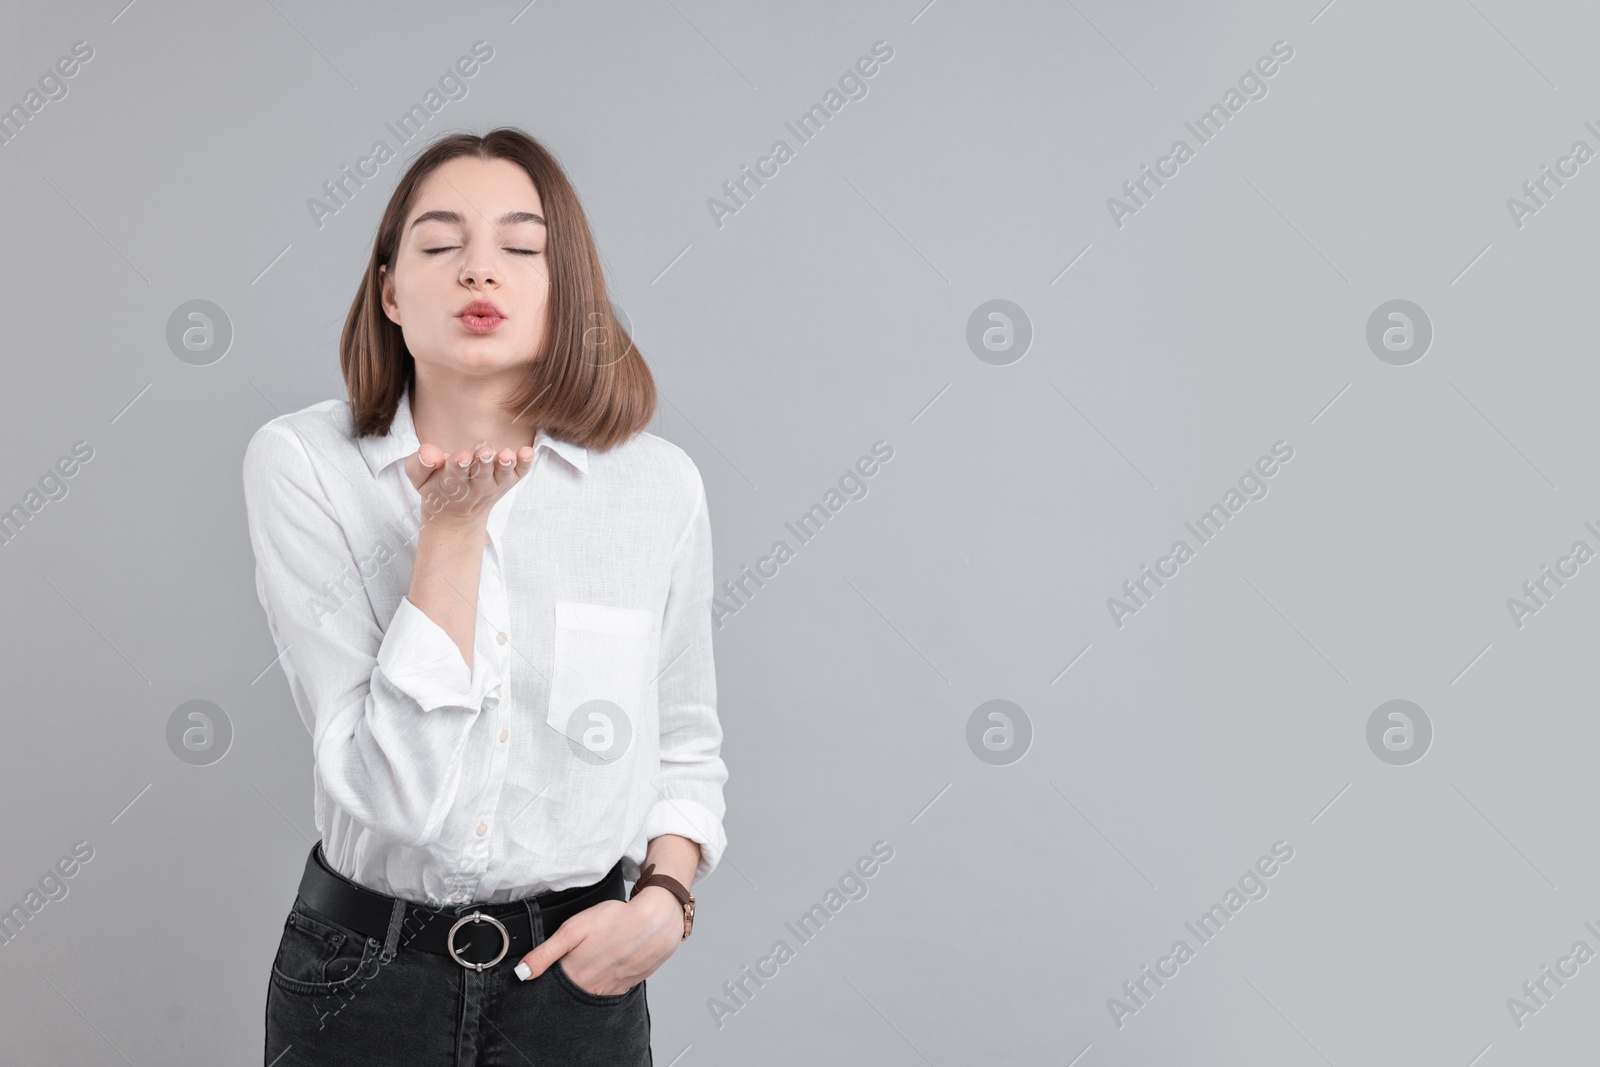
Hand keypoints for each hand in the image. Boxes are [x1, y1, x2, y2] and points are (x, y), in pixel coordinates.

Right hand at [405, 442, 535, 530]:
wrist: (458, 513)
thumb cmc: (437, 487)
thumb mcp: (419, 478)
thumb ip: (419, 463)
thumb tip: (430, 454)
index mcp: (452, 481)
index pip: (455, 473)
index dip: (459, 465)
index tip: (462, 458)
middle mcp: (477, 484)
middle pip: (482, 474)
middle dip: (483, 463)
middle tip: (485, 453)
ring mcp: (495, 483)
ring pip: (502, 475)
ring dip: (505, 465)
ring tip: (506, 456)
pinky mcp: (509, 480)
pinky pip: (520, 473)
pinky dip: (525, 464)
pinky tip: (528, 452)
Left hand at [513, 889, 683, 994]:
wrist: (656, 921)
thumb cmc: (615, 920)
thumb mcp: (573, 929)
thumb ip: (545, 953)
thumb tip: (522, 973)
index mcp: (574, 977)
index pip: (551, 988)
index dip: (546, 979)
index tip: (546, 970)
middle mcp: (591, 989)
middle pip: (570, 993)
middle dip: (566, 982)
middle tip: (574, 958)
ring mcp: (610, 990)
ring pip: (589, 993)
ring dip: (586, 982)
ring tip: (592, 959)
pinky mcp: (626, 986)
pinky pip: (609, 989)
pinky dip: (604, 980)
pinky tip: (607, 963)